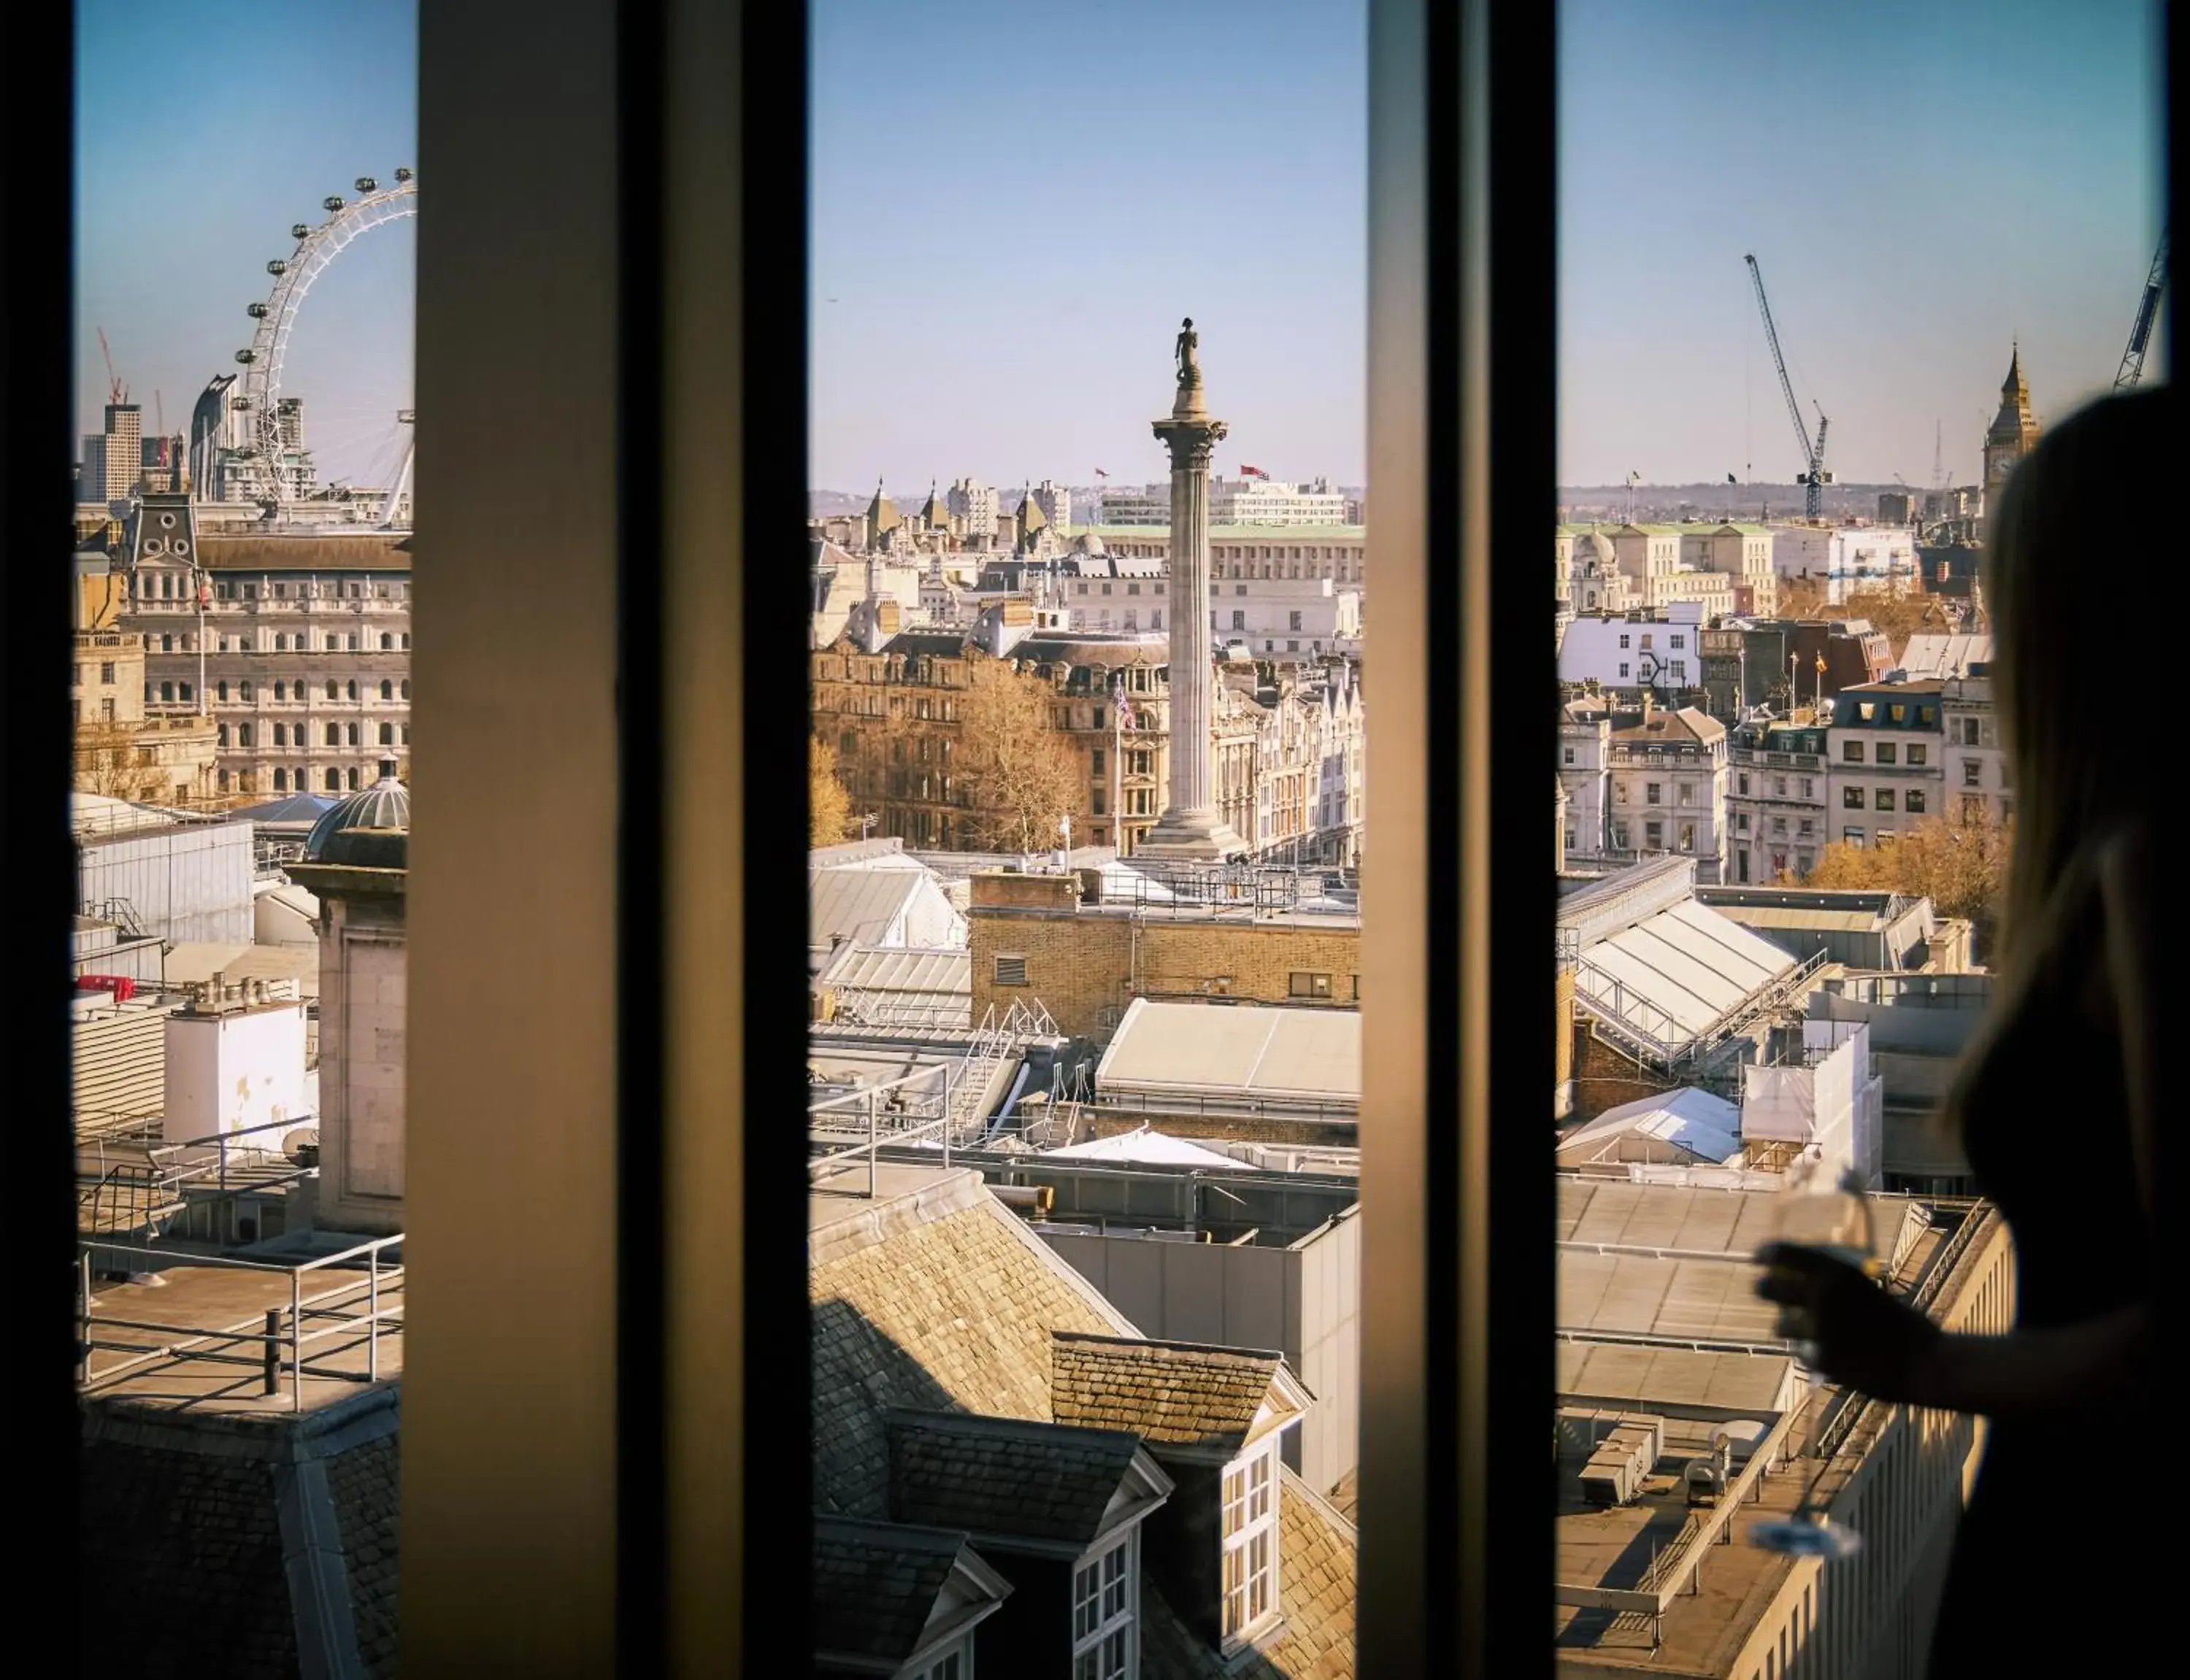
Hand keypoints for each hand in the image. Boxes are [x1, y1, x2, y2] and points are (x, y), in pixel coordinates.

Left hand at [1754, 1241, 1941, 1406]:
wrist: (1926, 1363)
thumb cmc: (1903, 1323)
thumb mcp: (1868, 1289)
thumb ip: (1835, 1286)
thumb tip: (1801, 1281)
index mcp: (1837, 1273)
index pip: (1783, 1253)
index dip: (1767, 1254)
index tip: (1759, 1257)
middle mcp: (1821, 1296)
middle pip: (1766, 1287)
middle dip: (1764, 1288)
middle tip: (1763, 1289)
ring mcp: (1819, 1330)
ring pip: (1779, 1326)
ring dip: (1790, 1328)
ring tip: (1810, 1331)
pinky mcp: (1821, 1360)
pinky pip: (1800, 1353)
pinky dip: (1811, 1354)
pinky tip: (1831, 1355)